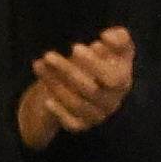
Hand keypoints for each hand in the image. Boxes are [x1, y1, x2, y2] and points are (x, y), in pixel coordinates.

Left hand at [14, 30, 138, 148]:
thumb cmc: (104, 61)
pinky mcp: (82, 124)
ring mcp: (97, 115)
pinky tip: (46, 99)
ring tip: (38, 64)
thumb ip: (119, 38)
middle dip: (68, 71)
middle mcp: (112, 102)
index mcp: (122, 82)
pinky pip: (72, 124)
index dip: (94, 64)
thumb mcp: (114, 46)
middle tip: (48, 55)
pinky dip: (60, 113)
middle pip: (90, 90)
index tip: (75, 46)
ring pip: (76, 104)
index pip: (112, 78)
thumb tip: (108, 37)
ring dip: (55, 84)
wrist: (91, 83)